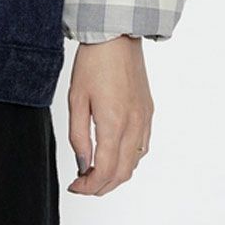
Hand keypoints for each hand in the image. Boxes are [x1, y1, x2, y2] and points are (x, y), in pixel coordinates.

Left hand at [66, 35, 153, 195]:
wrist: (117, 37)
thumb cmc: (93, 63)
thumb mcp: (76, 99)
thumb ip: (79, 136)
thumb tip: (83, 164)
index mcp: (113, 123)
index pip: (104, 170)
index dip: (89, 186)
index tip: (75, 186)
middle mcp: (134, 125)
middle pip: (122, 173)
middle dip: (101, 186)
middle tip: (83, 186)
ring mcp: (144, 119)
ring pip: (134, 162)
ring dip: (116, 175)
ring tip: (95, 173)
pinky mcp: (148, 112)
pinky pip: (142, 147)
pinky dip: (128, 160)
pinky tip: (113, 156)